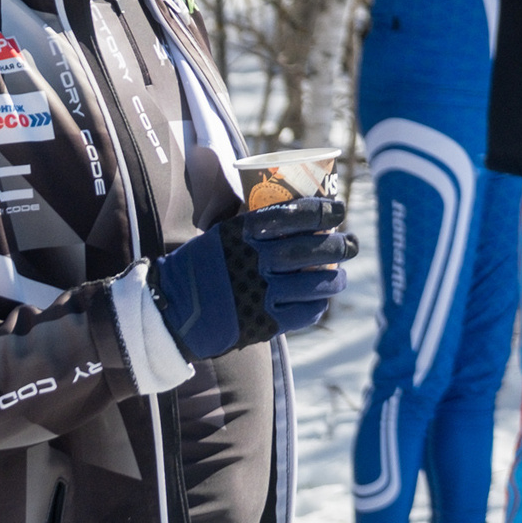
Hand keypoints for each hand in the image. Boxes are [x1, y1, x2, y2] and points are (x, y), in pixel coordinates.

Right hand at [153, 196, 355, 359]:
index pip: (291, 216)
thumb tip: (286, 199)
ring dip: (334, 279)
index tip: (339, 210)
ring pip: (312, 284)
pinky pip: (302, 313)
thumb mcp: (218, 235)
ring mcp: (257, 293)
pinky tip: (320, 300)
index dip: (321, 212)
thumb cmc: (198, 268)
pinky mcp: (261, 323)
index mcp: (240, 234)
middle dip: (337, 246)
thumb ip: (248, 223)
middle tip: (351, 243)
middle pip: (308, 250)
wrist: (169, 312)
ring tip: (340, 275)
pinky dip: (316, 305)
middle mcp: (251, 261)